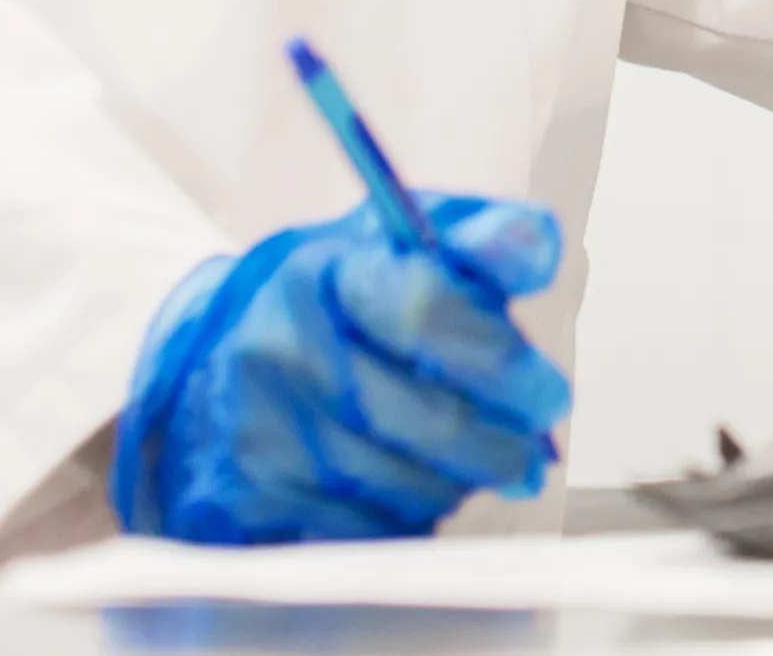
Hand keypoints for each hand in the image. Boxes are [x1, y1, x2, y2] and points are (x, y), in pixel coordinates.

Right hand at [110, 196, 570, 544]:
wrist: (223, 365)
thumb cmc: (337, 302)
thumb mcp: (400, 245)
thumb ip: (480, 239)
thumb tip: (538, 246)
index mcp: (324, 272)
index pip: (423, 309)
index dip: (499, 359)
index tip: (549, 394)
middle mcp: (283, 351)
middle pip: (427, 419)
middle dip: (501, 443)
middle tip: (532, 451)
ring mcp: (263, 432)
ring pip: (405, 487)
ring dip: (460, 484)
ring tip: (474, 464)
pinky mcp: (250, 503)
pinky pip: (366, 532)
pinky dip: (410, 517)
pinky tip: (417, 488)